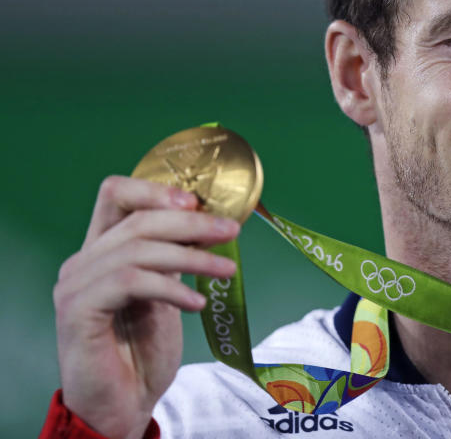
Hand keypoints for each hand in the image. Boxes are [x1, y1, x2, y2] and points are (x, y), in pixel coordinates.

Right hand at [54, 176, 239, 438]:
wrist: (122, 403)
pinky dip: (171, 287)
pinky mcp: (79, 311)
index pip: (116, 194)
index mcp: (101, 250)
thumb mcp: (166, 292)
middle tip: (231, 230)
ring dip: (192, 256)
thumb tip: (213, 223)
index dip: (156, 190)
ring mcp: (76, 286)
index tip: (198, 202)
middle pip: (137, 218)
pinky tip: (198, 303)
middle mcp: (83, 262)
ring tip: (228, 268)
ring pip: (138, 249)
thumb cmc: (142, 350)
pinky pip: (131, 283)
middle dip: (191, 222)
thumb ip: (175, 257)